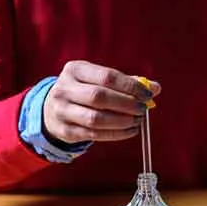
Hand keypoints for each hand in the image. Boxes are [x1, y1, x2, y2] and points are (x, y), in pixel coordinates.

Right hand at [43, 60, 160, 143]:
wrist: (51, 110)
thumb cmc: (82, 91)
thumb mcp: (98, 79)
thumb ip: (126, 82)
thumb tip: (155, 88)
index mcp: (74, 70)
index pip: (106, 76)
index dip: (130, 86)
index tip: (147, 94)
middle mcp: (64, 89)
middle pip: (99, 97)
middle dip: (126, 104)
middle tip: (142, 109)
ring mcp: (62, 111)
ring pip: (96, 119)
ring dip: (122, 121)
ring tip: (137, 120)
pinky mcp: (65, 131)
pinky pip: (94, 135)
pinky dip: (115, 134)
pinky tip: (129, 131)